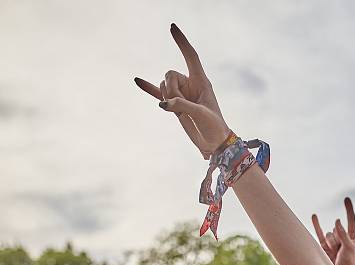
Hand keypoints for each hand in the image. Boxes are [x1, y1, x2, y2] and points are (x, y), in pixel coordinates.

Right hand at [134, 24, 228, 157]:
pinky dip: (148, 88)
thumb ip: (182, 105)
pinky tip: (137, 80)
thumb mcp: (201, 114)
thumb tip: (163, 103)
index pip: (191, 56)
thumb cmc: (213, 127)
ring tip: (181, 111)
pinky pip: (158, 93)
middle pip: (169, 74)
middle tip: (180, 104)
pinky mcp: (174, 105)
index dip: (181, 42)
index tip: (172, 27)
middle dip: (170, 88)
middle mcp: (190, 84)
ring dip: (166, 97)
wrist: (213, 143)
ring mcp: (181, 94)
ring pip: (163, 85)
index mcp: (201, 81)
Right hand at [311, 197, 354, 264]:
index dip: (349, 210)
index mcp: (352, 239)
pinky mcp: (322, 246)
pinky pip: (319, 233)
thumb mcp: (350, 250)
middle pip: (337, 230)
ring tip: (334, 254)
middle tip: (340, 252)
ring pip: (328, 234)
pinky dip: (316, 224)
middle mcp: (342, 238)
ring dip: (330, 243)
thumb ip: (344, 235)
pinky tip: (314, 215)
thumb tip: (337, 221)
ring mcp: (332, 242)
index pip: (351, 221)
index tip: (346, 198)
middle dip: (337, 239)